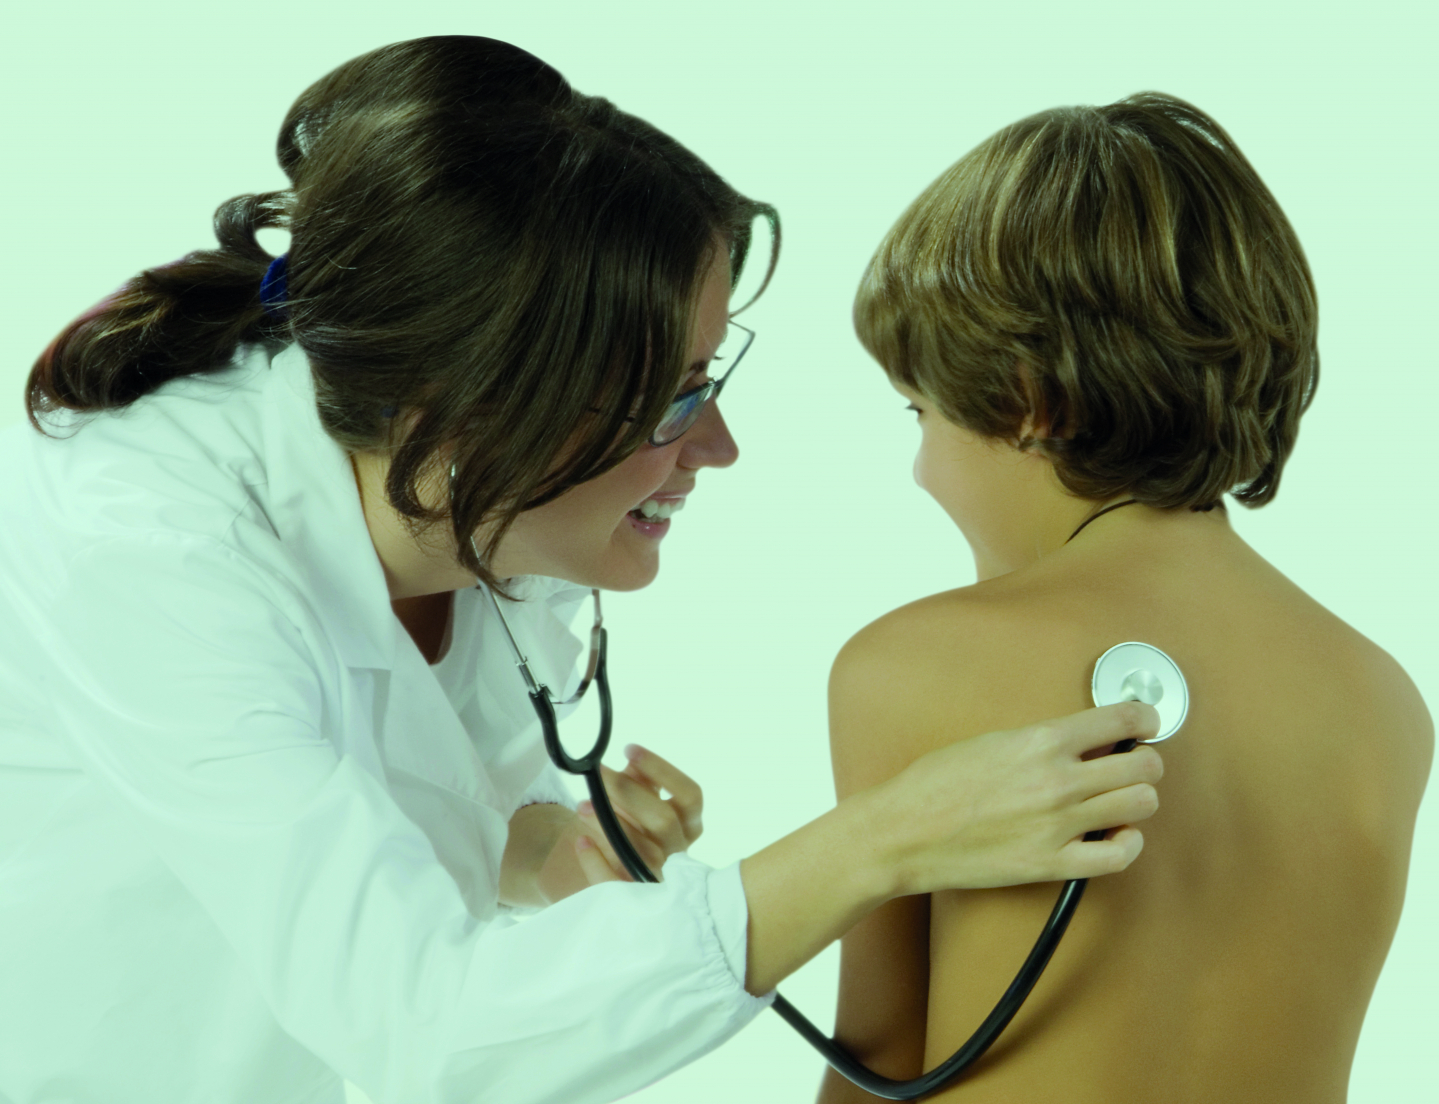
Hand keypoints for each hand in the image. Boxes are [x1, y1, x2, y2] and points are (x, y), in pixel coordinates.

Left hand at [572, 744, 703, 886]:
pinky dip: (596, 861)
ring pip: (640, 851)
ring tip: (582, 805)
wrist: (613, 871)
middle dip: (629, 792)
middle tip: (598, 772)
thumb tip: (633, 759)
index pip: (691, 796)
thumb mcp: (640, 803)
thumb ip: (641, 782)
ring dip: (609, 824)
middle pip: (664, 820)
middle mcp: (680, 851)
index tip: (629, 749)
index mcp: (689, 824)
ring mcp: (658, 876)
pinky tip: (580, 841)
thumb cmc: (633, 828)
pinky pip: (615, 883)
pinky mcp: (633, 897)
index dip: (663, 771)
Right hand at [867, 701, 1164, 898]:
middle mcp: (1057, 780)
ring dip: (1139, 798)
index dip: (1143, 718)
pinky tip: (1118, 834)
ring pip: (1140, 805)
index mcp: (1040, 741)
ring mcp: (1059, 825)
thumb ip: (1041, 741)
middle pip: (1142, 765)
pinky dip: (1128, 843)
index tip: (1146, 722)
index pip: (1120, 720)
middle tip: (1135, 762)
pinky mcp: (1052, 864)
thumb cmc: (935, 785)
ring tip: (1123, 797)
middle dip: (1144, 760)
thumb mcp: (991, 741)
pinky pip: (1118, 856)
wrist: (903, 832)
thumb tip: (1082, 742)